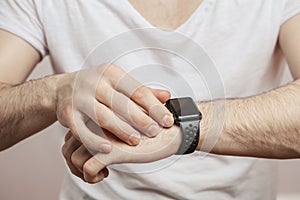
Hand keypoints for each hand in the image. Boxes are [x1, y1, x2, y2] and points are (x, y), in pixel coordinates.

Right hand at [55, 63, 173, 152]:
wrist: (62, 88)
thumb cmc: (97, 87)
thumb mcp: (119, 83)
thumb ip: (142, 91)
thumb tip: (167, 96)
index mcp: (112, 73)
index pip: (138, 91)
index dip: (155, 107)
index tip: (167, 120)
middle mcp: (95, 82)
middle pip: (121, 103)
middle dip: (140, 119)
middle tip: (154, 132)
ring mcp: (79, 97)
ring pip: (103, 116)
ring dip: (121, 130)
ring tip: (136, 140)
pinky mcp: (67, 113)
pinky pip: (82, 130)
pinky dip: (94, 140)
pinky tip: (107, 148)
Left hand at [62, 123, 180, 183]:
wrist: (172, 129)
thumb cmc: (150, 128)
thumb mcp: (126, 126)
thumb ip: (107, 131)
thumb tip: (93, 142)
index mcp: (99, 114)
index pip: (71, 134)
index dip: (75, 149)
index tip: (89, 158)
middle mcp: (96, 123)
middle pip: (67, 145)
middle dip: (74, 163)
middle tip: (93, 170)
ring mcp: (102, 135)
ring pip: (73, 157)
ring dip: (81, 172)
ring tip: (100, 173)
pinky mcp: (111, 150)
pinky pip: (88, 168)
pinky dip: (92, 177)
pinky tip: (106, 174)